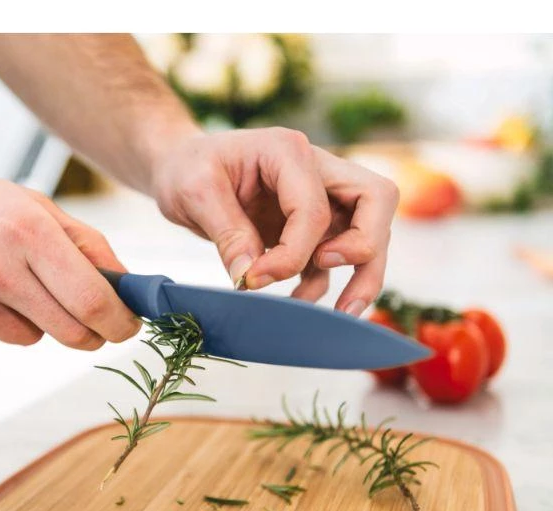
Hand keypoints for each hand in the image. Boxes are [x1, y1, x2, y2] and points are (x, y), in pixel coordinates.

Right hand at [0, 164, 139, 346]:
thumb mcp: (29, 203)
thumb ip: (84, 243)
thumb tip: (125, 284)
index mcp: (26, 230)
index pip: (92, 299)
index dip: (120, 321)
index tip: (129, 325)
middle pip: (71, 331)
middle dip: (93, 332)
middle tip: (95, 324)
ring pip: (35, 338)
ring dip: (40, 321)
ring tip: (12, 283)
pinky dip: (0, 323)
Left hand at [151, 128, 398, 315]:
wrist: (179, 168)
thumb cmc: (186, 168)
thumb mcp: (194, 192)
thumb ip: (226, 233)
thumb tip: (249, 278)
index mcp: (287, 151)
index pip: (313, 207)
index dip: (293, 251)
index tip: (253, 278)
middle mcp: (315, 169)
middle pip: (375, 201)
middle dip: (366, 248)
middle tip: (336, 280)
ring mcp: (317, 198)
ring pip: (369, 231)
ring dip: (363, 274)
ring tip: (343, 315)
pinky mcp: (308, 227)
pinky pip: (333, 257)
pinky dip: (325, 284)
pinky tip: (298, 305)